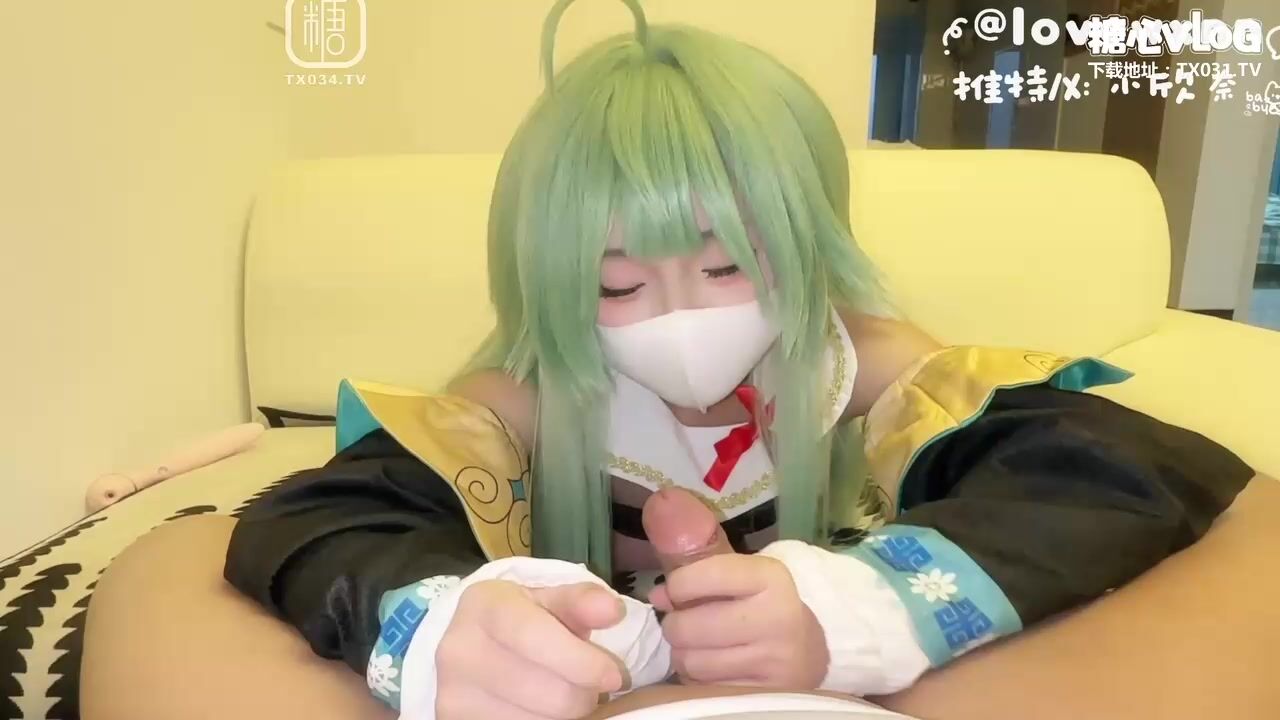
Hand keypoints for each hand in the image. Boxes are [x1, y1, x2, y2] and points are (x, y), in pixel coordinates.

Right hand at [436, 580, 624, 719]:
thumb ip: (581, 601)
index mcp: (485, 607)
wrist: (465, 646)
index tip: (613, 677)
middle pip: (550, 695)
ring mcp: (453, 694)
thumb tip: (612, 610)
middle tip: (588, 687)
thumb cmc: (519, 618)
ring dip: (564, 715)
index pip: (538, 639)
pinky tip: (540, 709)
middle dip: (583, 694)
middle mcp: (460, 651)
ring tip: (562, 695)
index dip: (583, 663)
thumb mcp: (547, 599)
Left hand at [641, 488, 828, 688]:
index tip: (676, 591)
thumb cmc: (757, 604)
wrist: (807, 652)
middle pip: (687, 627)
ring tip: (701, 645)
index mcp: (771, 577)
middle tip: (687, 621)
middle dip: (676, 625)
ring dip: (684, 655)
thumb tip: (659, 506)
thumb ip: (694, 547)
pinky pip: (703, 688)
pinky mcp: (765, 694)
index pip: (701, 576)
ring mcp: (774, 662)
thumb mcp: (736, 572)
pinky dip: (698, 679)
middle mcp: (778, 618)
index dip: (676, 586)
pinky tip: (714, 667)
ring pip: (691, 661)